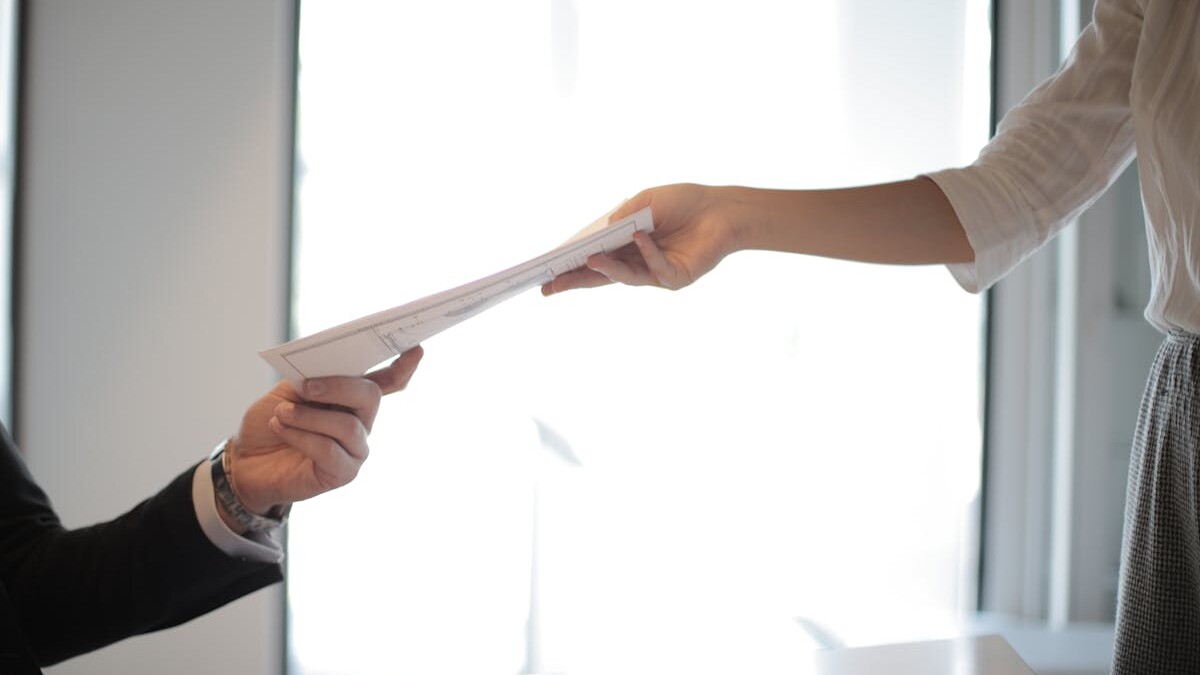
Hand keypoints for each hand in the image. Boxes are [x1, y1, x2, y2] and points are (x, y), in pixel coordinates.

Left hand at [221, 346, 423, 520]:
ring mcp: (355, 450)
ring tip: (282, 413)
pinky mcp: (342, 473)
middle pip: (370, 397)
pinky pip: (329, 450)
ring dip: (309, 417)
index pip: (388, 382)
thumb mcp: (288, 390)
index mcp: (352, 398)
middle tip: (306, 388)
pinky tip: (281, 429)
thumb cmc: (271, 422)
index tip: (416, 350)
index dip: (403, 367)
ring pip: (347, 425)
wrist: (245, 460)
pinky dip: (301, 436)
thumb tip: (326, 367)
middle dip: (339, 387)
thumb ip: (311, 377)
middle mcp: (361, 423)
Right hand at [541, 184, 741, 294]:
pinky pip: (655, 268)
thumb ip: (623, 216)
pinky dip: (647, 252)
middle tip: (550, 287)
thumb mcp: (646, 201)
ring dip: (606, 267)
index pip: (594, 259)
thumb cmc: (684, 202)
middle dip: (575, 280)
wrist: (722, 209)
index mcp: (625, 245)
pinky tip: (640, 237)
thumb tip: (600, 232)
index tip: (547, 272)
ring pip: (624, 276)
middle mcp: (636, 262)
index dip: (571, 266)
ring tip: (589, 258)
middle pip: (601, 275)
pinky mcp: (675, 278)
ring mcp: (655, 273)